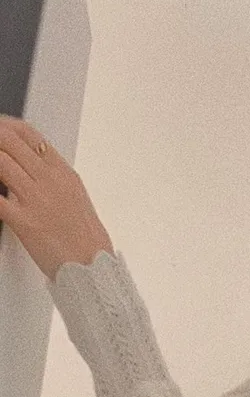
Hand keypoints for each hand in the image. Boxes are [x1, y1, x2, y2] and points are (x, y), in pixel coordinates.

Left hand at [0, 116, 114, 281]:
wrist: (93, 268)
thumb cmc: (87, 241)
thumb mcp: (77, 199)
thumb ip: (53, 180)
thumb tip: (32, 171)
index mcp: (64, 174)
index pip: (29, 135)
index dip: (6, 128)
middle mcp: (50, 181)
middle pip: (9, 142)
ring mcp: (36, 200)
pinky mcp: (24, 221)